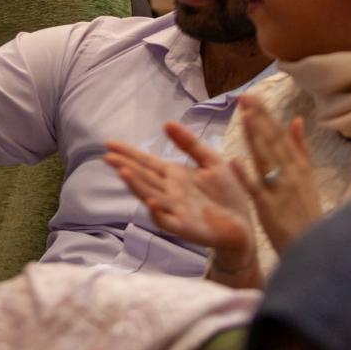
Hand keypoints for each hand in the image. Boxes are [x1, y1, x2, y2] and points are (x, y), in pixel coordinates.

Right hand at [106, 122, 259, 285]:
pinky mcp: (184, 227)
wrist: (243, 224)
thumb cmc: (227, 193)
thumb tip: (166, 122)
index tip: (109, 143)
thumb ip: (190, 143)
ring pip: (150, 195)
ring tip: (122, 171)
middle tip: (107, 156)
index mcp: (174, 175)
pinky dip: (157, 213)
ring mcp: (174, 210)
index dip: (128, 152)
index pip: (146, 161)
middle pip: (143, 176)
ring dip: (136, 185)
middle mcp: (169, 192)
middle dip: (125, 166)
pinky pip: (167, 221)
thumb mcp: (211, 161)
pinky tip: (151, 202)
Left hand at [229, 95, 320, 252]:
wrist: (316, 249)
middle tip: (244, 97)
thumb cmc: (307, 214)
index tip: (252, 96)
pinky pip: (257, 191)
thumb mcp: (308, 178)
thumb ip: (301, 149)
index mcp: (299, 166)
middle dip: (259, 118)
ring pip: (267, 160)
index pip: (280, 135)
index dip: (266, 115)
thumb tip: (297, 119)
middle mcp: (291, 174)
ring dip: (256, 138)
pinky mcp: (271, 210)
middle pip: (273, 142)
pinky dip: (247, 176)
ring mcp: (282, 191)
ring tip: (244, 117)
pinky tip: (234, 161)